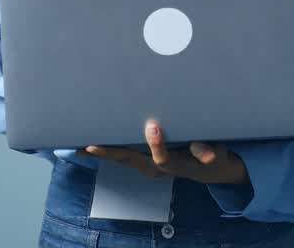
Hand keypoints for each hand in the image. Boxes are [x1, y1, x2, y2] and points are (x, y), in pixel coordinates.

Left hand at [85, 120, 249, 185]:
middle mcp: (156, 167)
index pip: (162, 157)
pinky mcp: (141, 161)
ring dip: (100, 153)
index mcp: (174, 163)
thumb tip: (209, 156)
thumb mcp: (215, 151)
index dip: (157, 144)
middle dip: (110, 152)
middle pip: (131, 160)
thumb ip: (206, 150)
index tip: (153, 126)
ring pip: (121, 159)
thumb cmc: (210, 154)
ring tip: (78, 146)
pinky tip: (85, 147)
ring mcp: (146, 165)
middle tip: (91, 146)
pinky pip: (120, 157)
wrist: (206, 168)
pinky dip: (103, 152)